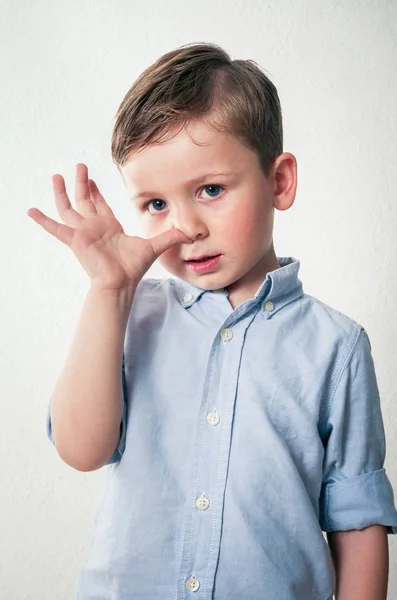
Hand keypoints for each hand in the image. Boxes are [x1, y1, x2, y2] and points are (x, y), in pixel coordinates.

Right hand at [27, 163, 191, 291]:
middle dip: (81, 183)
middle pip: (84, 200)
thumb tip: (190, 233)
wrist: (120, 282)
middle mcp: (94, 226)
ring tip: (56, 176)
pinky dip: (43, 220)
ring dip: (62, 192)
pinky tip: (30, 211)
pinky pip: (55, 228)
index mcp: (110, 226)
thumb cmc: (133, 268)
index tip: (90, 179)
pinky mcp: (74, 239)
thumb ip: (170, 236)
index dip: (96, 191)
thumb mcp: (154, 246)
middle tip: (78, 167)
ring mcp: (83, 232)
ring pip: (68, 207)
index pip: (100, 204)